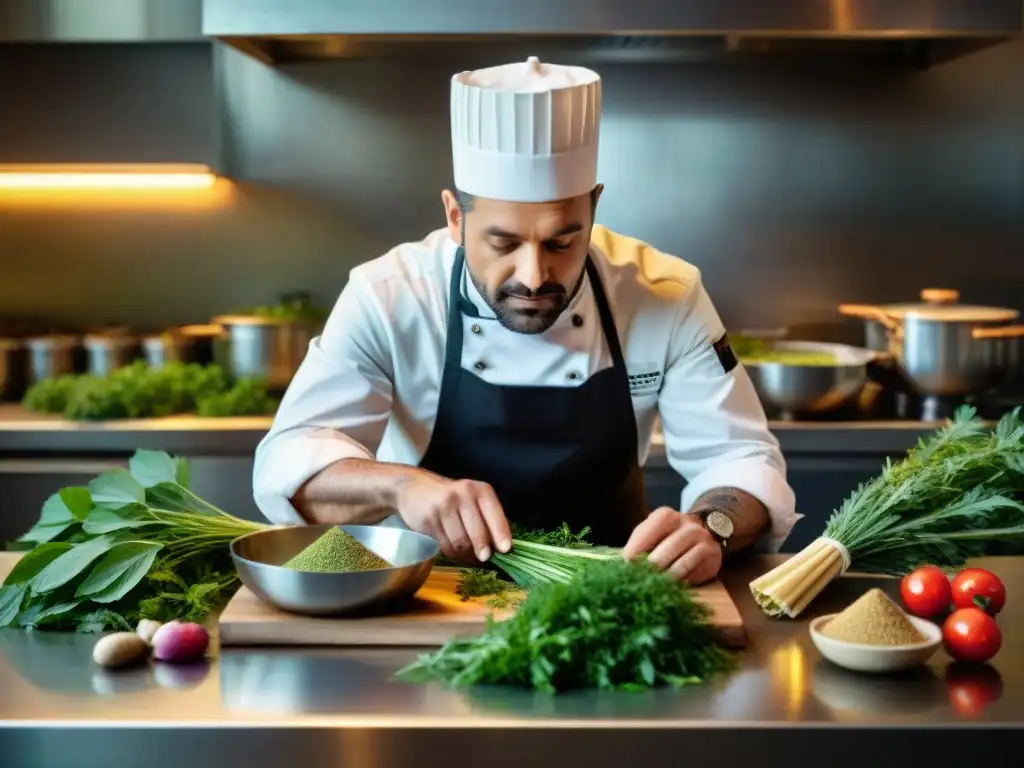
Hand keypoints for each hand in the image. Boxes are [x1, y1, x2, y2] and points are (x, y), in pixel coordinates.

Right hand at [394, 469, 511, 562]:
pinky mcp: (429, 520)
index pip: (493, 513)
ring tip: (471, 556)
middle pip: (477, 532)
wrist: (413, 488)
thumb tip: (502, 548)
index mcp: (480, 490)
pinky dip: (454, 554)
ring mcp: (444, 507)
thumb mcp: (472, 499)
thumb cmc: (451, 497)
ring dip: (467, 555)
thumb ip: (487, 519)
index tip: (506, 549)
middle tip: (486, 558)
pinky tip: (457, 552)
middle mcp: (463, 495)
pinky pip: (446, 545)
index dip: (500, 532)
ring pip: (461, 542)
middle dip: (483, 549)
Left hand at [622, 507, 721, 584]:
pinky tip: (673, 585)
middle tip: (640, 580)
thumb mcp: (652, 535)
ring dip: (667, 576)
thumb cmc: (668, 537)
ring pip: (681, 561)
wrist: (704, 533)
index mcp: (665, 516)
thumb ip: (639, 546)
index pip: (648, 531)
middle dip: (651, 567)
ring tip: (655, 586)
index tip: (626, 564)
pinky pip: (694, 570)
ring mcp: (702, 537)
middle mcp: (686, 523)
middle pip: (665, 549)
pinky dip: (682, 578)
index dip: (635, 549)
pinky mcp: (712, 552)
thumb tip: (623, 565)